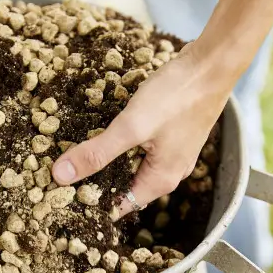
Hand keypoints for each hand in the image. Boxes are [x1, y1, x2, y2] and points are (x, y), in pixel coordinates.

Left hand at [52, 45, 229, 218]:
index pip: (118, 207)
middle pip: (124, 188)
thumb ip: (97, 153)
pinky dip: (120, 146)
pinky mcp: (171, 135)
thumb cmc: (177, 96)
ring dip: (106, 162)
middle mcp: (169, 173)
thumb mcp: (131, 126)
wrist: (211, 65)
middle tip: (60, 175)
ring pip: (131, 167)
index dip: (90, 203)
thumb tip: (61, 177)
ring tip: (75, 155)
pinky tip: (105, 134)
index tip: (61, 196)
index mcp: (160, 181)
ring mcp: (172, 154)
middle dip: (95, 183)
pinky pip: (140, 150)